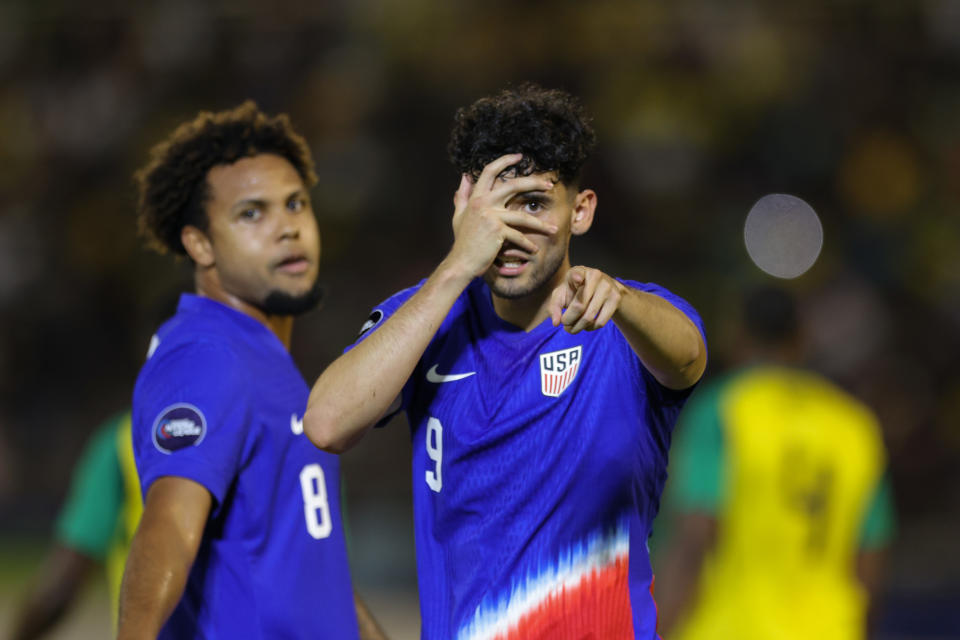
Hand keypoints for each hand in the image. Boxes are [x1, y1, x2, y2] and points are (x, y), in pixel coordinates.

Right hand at [446, 154, 557, 277]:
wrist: (461, 262)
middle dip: (534, 182)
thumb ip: (462, 196)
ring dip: (540, 224)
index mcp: (476, 198)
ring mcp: (491, 217)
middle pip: (513, 185)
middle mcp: (484, 203)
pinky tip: (534, 250)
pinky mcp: (497, 232)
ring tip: (553, 229)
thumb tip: (464, 177)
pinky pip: (518, 236)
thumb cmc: (462, 241)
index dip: (504, 160)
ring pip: (522, 216)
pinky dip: (528, 245)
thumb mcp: (459, 215)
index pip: (489, 171)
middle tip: (549, 184)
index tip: (519, 156)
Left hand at [548, 266, 624, 332]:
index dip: (576, 277)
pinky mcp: (616, 298)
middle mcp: (595, 276)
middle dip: (568, 320)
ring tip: (572, 329)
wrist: (601, 286)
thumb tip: (556, 322)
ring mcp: (607, 287)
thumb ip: (555, 306)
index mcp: (578, 271)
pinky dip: (590, 328)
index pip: (577, 273)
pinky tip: (586, 326)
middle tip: (565, 326)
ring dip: (578, 327)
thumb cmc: (575, 290)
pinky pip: (600, 321)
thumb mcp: (562, 294)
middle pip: (579, 306)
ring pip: (589, 317)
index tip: (576, 279)